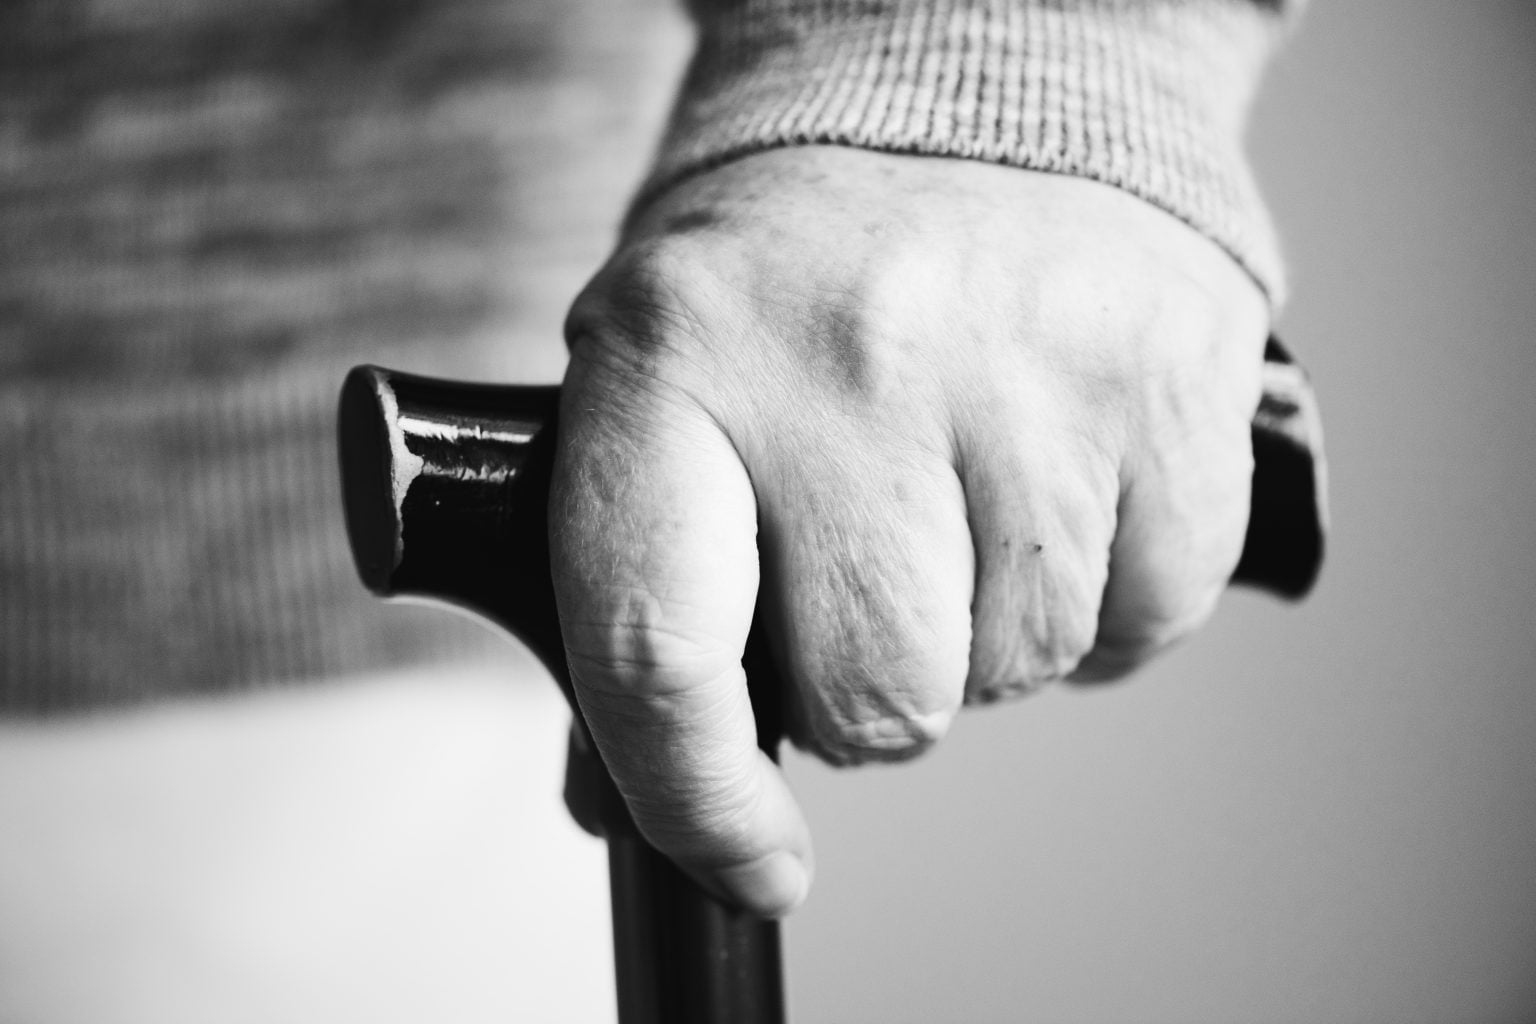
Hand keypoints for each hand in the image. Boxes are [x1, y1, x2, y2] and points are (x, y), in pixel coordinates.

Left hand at [549, 146, 1267, 916]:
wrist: (972, 93)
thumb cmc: (798, 268)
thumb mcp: (666, 380)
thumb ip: (644, 581)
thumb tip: (636, 798)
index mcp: (678, 356)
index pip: (659, 647)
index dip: (696, 797)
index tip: (747, 855)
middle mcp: (857, 354)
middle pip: (880, 694)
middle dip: (873, 680)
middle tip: (869, 563)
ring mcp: (1030, 364)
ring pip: (1020, 667)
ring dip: (989, 629)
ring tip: (966, 492)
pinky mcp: (1170, 380)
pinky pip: (1146, 616)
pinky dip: (1103, 599)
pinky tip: (1056, 489)